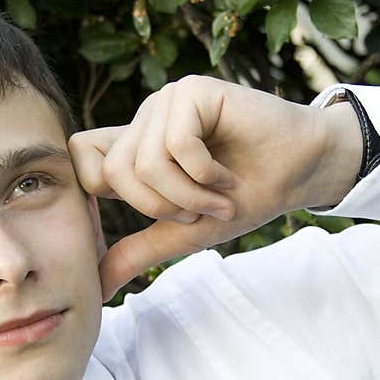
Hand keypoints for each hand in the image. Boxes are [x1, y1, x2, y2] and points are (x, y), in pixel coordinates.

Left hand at [68, 75, 361, 301]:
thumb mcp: (182, 233)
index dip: (99, 193)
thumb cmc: (245, 197)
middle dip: (160, 207)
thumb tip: (94, 288)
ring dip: (189, 195)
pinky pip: (178, 144)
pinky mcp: (192, 91)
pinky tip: (227, 176)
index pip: (79, 156)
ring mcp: (166, 103)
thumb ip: (137, 251)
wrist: (299, 173)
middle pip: (114, 173)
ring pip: (147, 162)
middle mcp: (144, 122)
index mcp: (134, 149)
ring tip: (217, 196)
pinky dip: (205, 175)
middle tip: (197, 211)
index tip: (148, 215)